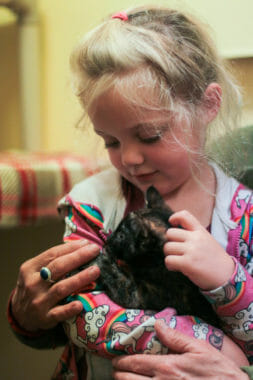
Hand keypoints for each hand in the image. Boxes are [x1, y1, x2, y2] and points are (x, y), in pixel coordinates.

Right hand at [11, 240, 99, 331]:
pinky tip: (80, 304)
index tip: (87, 243)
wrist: (20, 315)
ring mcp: (39, 302)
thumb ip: (53, 261)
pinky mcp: (45, 318)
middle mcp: (33, 284)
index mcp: (29, 269)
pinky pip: (59, 313)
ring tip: (96, 270)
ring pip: (61, 288)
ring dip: (80, 278)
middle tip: (95, 250)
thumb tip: (81, 246)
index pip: (52, 254)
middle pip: (58, 268)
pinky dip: (70, 309)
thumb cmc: (35, 287)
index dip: (71, 248)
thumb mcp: (35, 271)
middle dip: (79, 257)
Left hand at [112, 320, 248, 379]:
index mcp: (167, 367)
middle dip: (118, 373)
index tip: (116, 359)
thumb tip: (158, 324)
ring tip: (125, 378)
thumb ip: (175, 337)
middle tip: (118, 369)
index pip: (134, 363)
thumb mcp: (199, 348)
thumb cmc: (218, 372)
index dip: (121, 361)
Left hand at [163, 210, 234, 289]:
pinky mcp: (188, 263)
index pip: (184, 215)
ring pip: (167, 247)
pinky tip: (176, 267)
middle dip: (169, 242)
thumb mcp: (207, 240)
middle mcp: (196, 238)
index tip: (172, 223)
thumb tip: (172, 234)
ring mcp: (192, 250)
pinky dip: (169, 265)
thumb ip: (193, 235)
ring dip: (169, 254)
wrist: (226, 275)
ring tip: (177, 260)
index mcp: (201, 231)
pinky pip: (168, 260)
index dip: (175, 217)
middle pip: (170, 233)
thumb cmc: (214, 259)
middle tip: (175, 251)